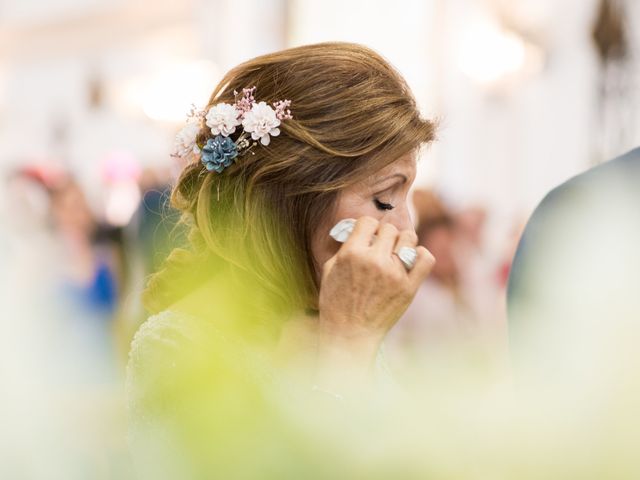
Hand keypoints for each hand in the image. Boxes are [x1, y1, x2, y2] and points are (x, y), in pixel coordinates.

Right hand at [318, 216, 434, 349]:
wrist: (349, 335)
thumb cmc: (336, 303)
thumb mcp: (330, 270)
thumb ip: (345, 247)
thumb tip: (358, 231)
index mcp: (352, 254)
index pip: (368, 222)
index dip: (367, 228)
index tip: (367, 237)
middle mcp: (374, 260)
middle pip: (389, 229)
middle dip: (384, 237)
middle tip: (380, 250)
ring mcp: (394, 274)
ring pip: (409, 238)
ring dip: (402, 244)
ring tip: (396, 255)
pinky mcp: (409, 287)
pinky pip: (426, 258)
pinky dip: (421, 255)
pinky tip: (412, 260)